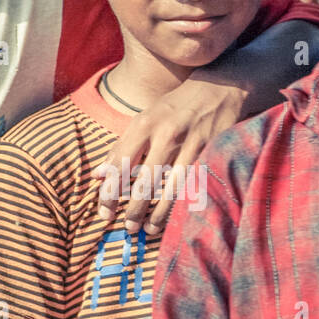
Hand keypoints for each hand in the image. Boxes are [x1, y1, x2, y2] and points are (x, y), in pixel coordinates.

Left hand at [95, 78, 243, 233]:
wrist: (220, 88)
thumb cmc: (175, 107)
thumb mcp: (144, 118)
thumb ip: (121, 147)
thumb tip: (97, 176)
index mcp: (145, 124)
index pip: (120, 165)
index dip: (109, 193)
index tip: (104, 213)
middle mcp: (167, 135)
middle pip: (145, 183)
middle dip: (134, 210)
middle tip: (128, 228)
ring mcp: (192, 146)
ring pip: (171, 190)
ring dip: (158, 215)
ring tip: (148, 230)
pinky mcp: (212, 154)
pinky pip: (194, 188)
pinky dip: (182, 206)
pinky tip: (174, 218)